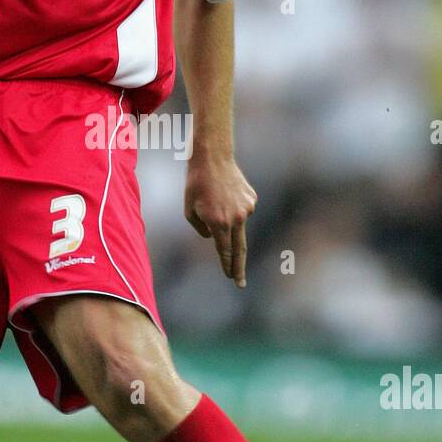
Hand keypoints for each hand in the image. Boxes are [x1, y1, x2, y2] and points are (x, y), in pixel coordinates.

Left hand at [184, 155, 257, 287]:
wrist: (212, 158)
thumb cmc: (195, 184)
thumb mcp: (189, 210)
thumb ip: (201, 229)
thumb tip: (214, 237)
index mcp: (219, 223)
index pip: (224, 251)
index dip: (227, 266)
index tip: (230, 278)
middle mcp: (236, 219)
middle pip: (239, 250)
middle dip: (238, 268)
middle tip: (240, 284)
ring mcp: (246, 209)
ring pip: (238, 225)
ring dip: (228, 222)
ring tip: (216, 200)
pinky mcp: (252, 199)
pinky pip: (241, 211)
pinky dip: (233, 208)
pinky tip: (224, 193)